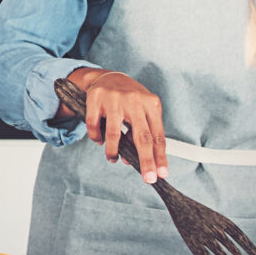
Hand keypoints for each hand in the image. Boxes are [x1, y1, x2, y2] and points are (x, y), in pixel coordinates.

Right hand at [72, 68, 165, 182]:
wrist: (108, 77)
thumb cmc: (129, 99)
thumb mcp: (142, 111)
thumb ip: (143, 133)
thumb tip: (139, 160)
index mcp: (151, 104)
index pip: (158, 135)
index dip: (160, 156)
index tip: (162, 173)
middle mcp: (134, 100)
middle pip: (142, 137)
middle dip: (146, 160)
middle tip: (147, 177)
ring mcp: (114, 99)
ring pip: (115, 133)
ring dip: (113, 151)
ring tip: (113, 158)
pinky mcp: (95, 98)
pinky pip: (94, 126)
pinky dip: (96, 137)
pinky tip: (100, 141)